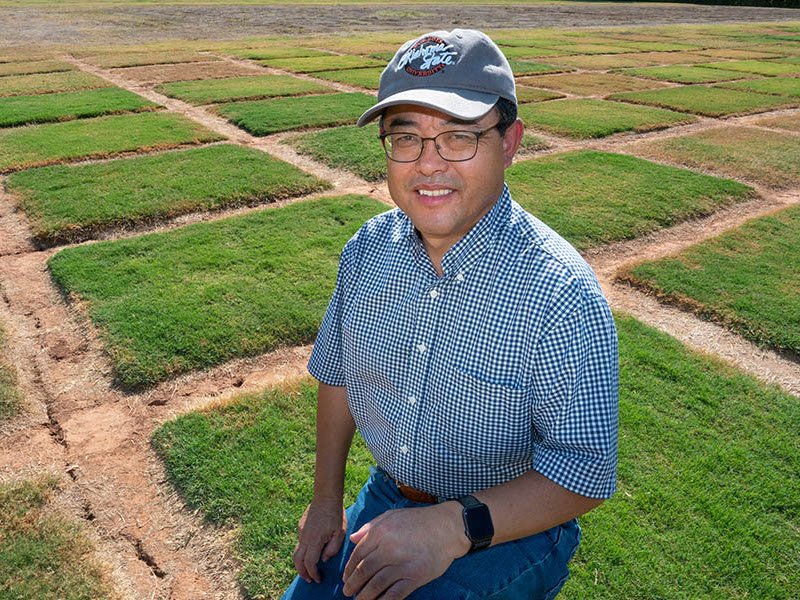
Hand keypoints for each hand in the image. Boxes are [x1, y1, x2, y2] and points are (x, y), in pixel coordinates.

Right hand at [293, 499, 346, 583]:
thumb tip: (323, 559)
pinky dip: (302, 552)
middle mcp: (304, 537)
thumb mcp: (340, 533)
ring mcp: (301, 531)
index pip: (310, 564)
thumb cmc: (336, 514)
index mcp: (315, 541)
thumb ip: (333, 549)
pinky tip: (311, 552)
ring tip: (308, 569)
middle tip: (310, 579)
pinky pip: (299, 543)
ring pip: (296, 552)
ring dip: (300, 564)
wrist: (326, 496)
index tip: (318, 579)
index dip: (313, 574)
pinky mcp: (300, 526)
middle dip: (302, 573)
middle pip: (297, 561)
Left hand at [342, 503, 469, 598]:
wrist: (448, 527)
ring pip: (376, 585)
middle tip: (348, 592)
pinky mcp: (415, 577)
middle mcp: (389, 549)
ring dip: (364, 597)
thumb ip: (370, 526)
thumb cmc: (420, 520)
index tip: (346, 577)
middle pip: (364, 571)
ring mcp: (402, 564)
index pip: (358, 554)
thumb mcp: (392, 515)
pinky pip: (394, 594)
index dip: (349, 568)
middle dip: (353, 584)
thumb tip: (352, 540)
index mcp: (381, 532)